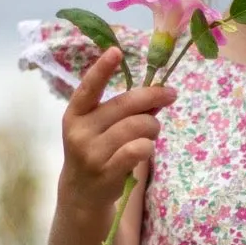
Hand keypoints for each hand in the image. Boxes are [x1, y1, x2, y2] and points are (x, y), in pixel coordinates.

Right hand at [59, 46, 176, 211]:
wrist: (82, 193)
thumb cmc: (96, 151)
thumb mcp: (98, 128)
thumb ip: (122, 110)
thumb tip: (156, 93)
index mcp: (75, 114)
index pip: (88, 87)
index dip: (102, 69)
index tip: (116, 51)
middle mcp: (80, 131)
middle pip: (125, 105)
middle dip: (153, 98)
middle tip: (170, 95)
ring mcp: (92, 153)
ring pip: (138, 126)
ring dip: (153, 126)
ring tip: (151, 132)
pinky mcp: (107, 172)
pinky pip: (139, 149)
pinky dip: (149, 146)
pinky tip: (145, 149)